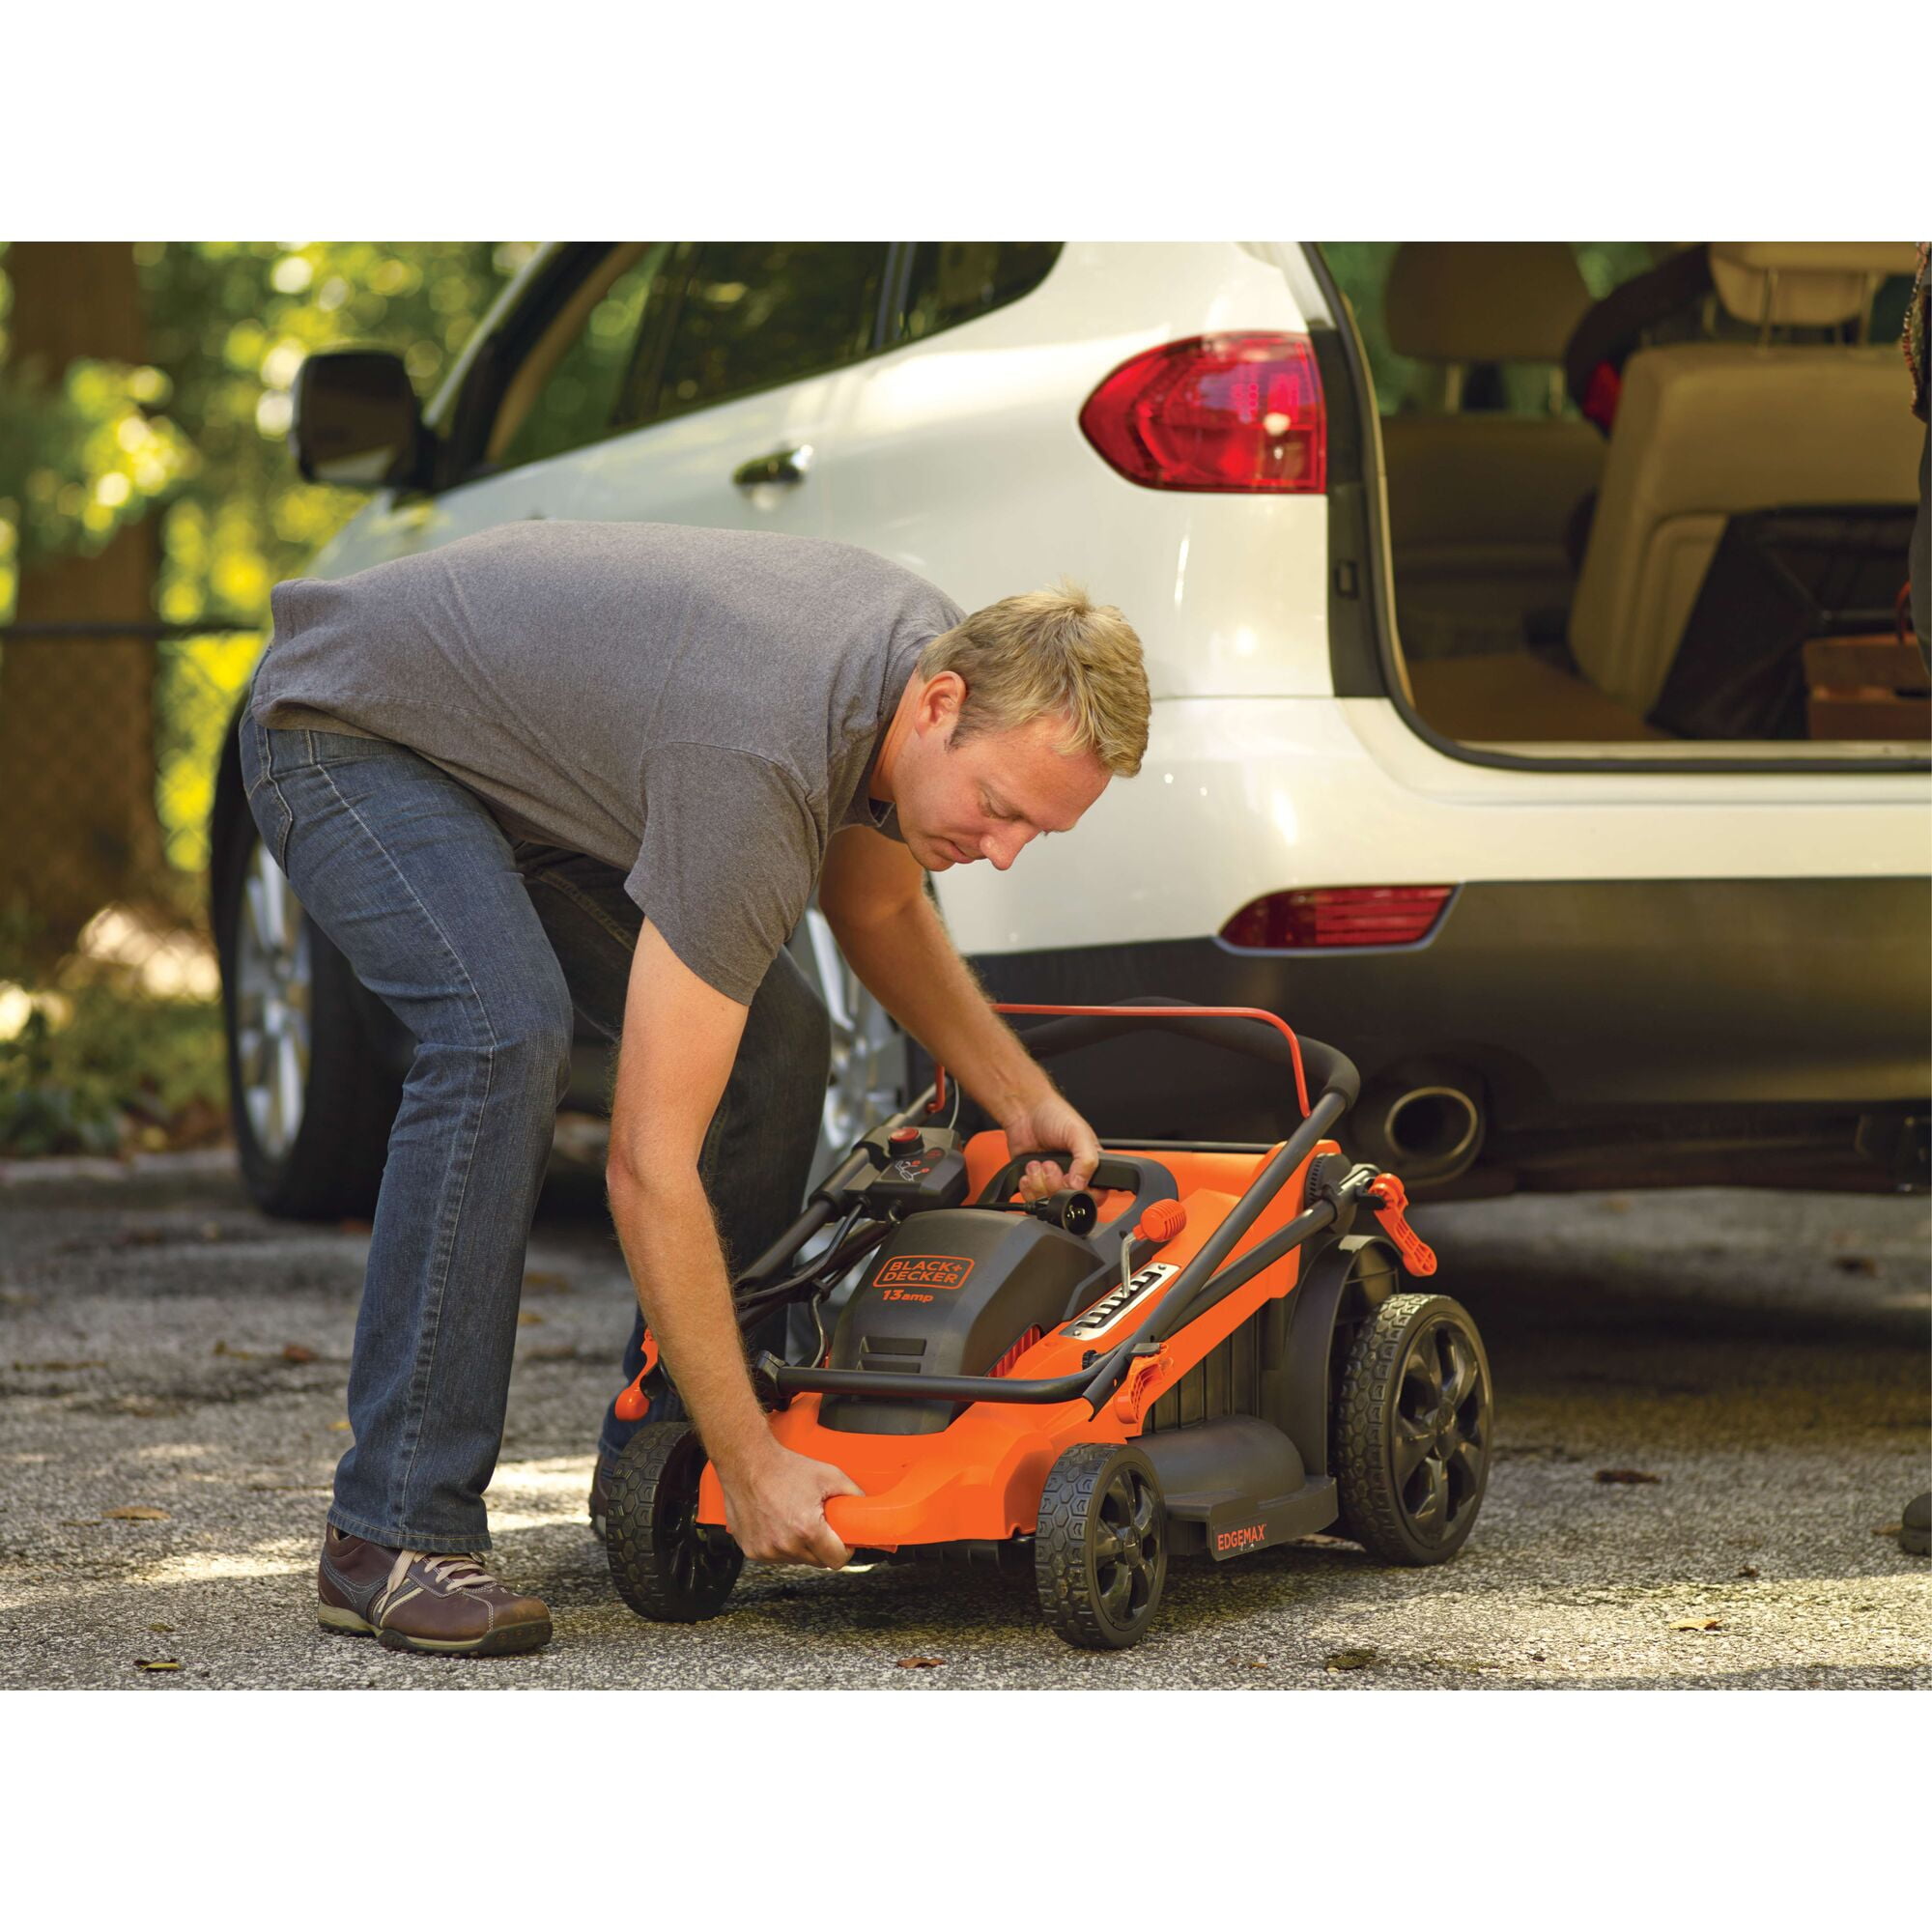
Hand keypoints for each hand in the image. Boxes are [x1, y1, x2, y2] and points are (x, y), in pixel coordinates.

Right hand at [717, 1441, 862, 1567]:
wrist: (747, 1463)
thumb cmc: (783, 1468)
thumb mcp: (828, 1475)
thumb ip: (853, 1494)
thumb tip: (864, 1508)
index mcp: (807, 1530)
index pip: (837, 1561)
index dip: (844, 1549)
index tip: (842, 1540)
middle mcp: (785, 1545)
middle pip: (818, 1561)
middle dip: (823, 1545)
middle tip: (818, 1523)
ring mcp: (766, 1551)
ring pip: (796, 1560)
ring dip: (800, 1545)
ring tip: (795, 1518)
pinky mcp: (752, 1551)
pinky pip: (776, 1556)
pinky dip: (780, 1544)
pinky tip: (778, 1522)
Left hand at [1002, 1090, 1101, 1199]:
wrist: (1024, 1111)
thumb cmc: (1054, 1115)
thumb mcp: (1078, 1133)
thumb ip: (1087, 1159)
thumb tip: (1081, 1184)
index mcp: (1090, 1165)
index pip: (1095, 1194)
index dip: (1082, 1193)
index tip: (1070, 1181)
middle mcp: (1072, 1175)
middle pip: (1069, 1201)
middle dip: (1055, 1185)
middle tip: (1051, 1165)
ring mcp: (1052, 1181)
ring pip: (1049, 1202)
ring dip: (1040, 1184)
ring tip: (1038, 1164)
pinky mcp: (1035, 1183)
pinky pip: (1033, 1199)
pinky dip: (1028, 1187)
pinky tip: (1030, 1170)